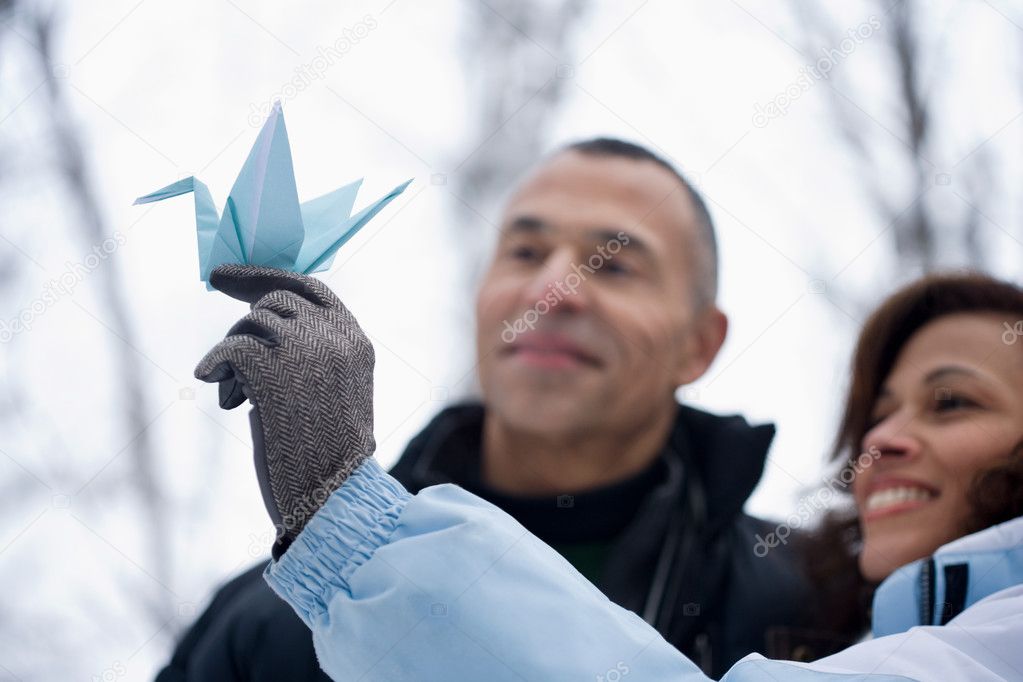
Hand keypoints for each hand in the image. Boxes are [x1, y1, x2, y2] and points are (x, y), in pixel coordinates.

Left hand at [195, 264, 375, 557]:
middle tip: (224, 359)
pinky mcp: (273, 368)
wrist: (333, 495)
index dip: (265, 277)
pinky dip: (217, 368)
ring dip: (234, 356)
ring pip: (251, 323)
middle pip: (275, 301)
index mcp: (356, 341)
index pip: (310, 287)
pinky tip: (223, 395)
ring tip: (238, 397)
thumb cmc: (328, 455)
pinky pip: (230, 349)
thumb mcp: (332, 391)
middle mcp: (335, 336)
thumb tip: (258, 326)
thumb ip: (311, 354)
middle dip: (243, 325)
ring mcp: (305, 348)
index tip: (226, 278)